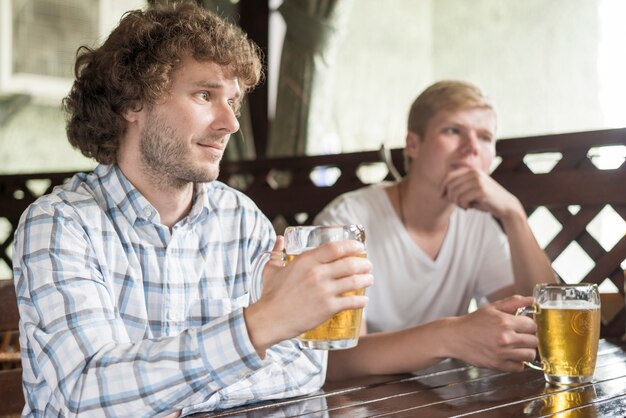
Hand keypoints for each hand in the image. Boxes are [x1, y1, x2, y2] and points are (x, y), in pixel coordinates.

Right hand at [244, 240, 372, 353]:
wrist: (269, 319)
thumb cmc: (270, 294)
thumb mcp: (272, 268)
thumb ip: (277, 252)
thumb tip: (280, 239)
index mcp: (305, 261)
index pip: (335, 248)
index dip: (352, 246)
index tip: (360, 247)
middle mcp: (317, 274)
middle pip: (349, 264)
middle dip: (364, 264)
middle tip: (368, 265)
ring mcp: (323, 291)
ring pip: (354, 282)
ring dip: (366, 279)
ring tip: (369, 279)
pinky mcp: (327, 308)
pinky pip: (351, 302)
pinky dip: (362, 301)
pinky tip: (364, 300)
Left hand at [440, 166, 523, 220]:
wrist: (506, 206)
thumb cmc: (486, 200)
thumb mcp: (471, 190)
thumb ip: (458, 188)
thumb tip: (440, 193)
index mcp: (471, 170)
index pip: (449, 176)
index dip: (442, 186)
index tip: (441, 196)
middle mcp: (474, 173)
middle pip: (450, 185)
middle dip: (451, 197)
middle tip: (459, 204)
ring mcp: (478, 180)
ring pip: (455, 193)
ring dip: (457, 203)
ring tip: (465, 206)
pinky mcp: (481, 190)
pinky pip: (462, 199)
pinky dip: (463, 205)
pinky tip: (470, 207)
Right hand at [445, 295, 537, 371]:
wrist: (455, 337)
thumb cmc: (473, 322)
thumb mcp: (492, 308)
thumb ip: (514, 302)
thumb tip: (533, 300)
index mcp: (505, 321)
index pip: (532, 325)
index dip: (529, 325)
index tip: (523, 326)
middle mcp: (505, 338)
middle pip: (534, 341)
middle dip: (528, 338)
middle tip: (519, 336)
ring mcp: (502, 353)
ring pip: (530, 355)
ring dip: (525, 351)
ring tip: (516, 347)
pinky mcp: (498, 365)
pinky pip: (519, 368)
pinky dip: (517, 363)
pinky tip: (509, 355)